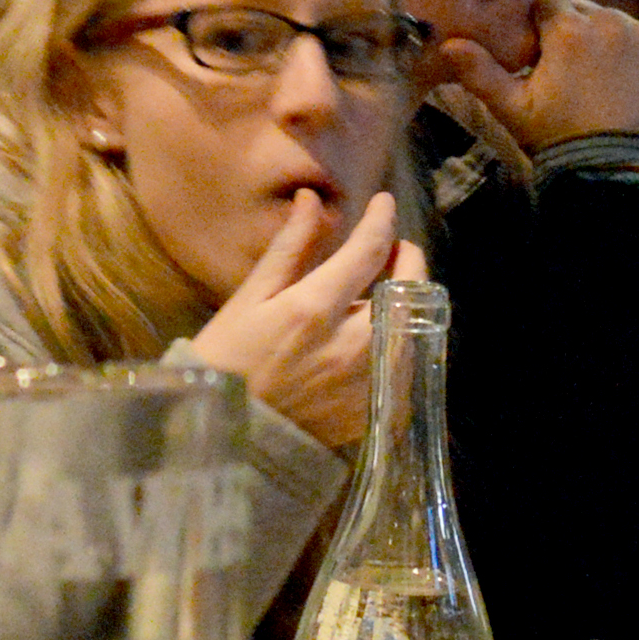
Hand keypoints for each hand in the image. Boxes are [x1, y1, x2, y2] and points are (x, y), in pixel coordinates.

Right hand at [191, 190, 419, 450]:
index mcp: (314, 310)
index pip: (368, 251)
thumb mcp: (249, 301)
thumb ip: (289, 249)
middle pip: (406, 289)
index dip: (381, 220)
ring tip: (385, 292)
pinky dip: (400, 341)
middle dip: (406, 260)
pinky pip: (405, 365)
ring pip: (413, 327)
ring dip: (405, 302)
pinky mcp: (375, 410)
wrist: (225, 439)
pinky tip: (379, 337)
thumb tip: (313, 200)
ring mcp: (368, 382)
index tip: (383, 203)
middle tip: (392, 250)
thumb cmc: (226, 362)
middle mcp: (351, 346)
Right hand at [438, 0, 638, 150]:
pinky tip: (624, 81)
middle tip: (566, 71)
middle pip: (580, 8)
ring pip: (612, 21)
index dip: (538, 23)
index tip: (538, 51)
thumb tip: (448, 44)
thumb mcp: (513, 110)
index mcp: (566, 29)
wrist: (620, 170)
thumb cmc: (560, 138)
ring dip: (602, 38)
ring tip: (597, 78)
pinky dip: (634, 51)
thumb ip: (480, 73)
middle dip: (570, 30)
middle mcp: (607, 20)